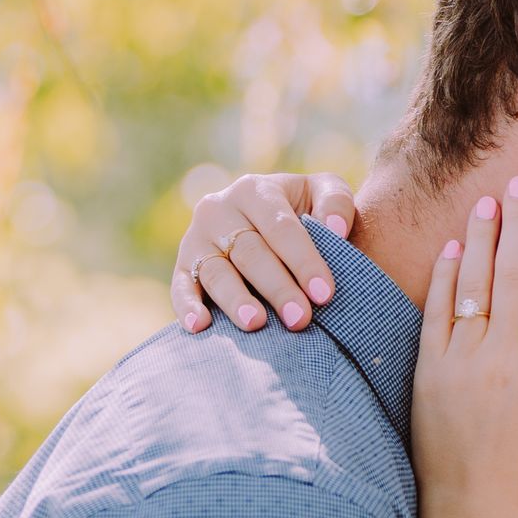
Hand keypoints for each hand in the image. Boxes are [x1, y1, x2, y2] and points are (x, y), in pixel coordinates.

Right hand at [170, 170, 358, 332]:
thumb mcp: (323, 195)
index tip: (324, 294)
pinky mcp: (183, 266)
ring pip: (215, 271)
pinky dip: (187, 306)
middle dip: (276, 287)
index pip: (280, 227)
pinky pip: (181, 286)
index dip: (303, 260)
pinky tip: (200, 326)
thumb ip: (336, 203)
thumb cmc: (303, 213)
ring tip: (256, 323)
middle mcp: (219, 209)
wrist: (268, 227)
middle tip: (300, 318)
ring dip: (235, 299)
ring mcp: (196, 239)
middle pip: (249, 252)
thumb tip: (336, 229)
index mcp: (254, 190)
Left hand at [414, 178, 517, 517]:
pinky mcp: (429, 371)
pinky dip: (446, 276)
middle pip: (514, 271)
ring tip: (487, 201)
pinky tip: (454, 248)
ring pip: (475, 282)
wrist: (474, 515)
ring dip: (482, 236)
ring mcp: (463, 360)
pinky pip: (437, 311)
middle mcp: (506, 354)